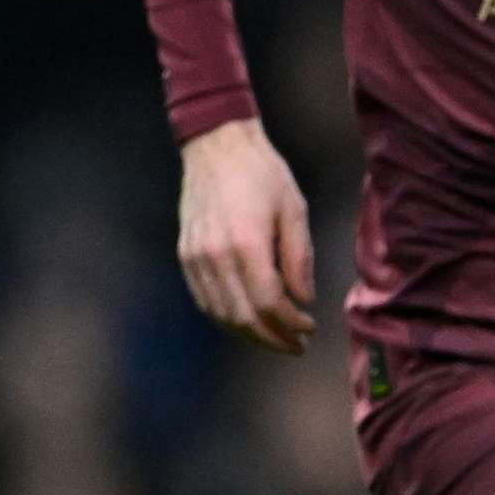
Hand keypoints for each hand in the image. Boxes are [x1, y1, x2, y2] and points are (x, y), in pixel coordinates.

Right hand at [178, 116, 316, 351]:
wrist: (217, 148)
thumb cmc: (264, 175)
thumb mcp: (295, 211)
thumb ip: (299, 259)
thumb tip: (304, 301)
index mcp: (246, 243)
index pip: (267, 302)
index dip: (289, 324)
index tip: (309, 328)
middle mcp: (214, 255)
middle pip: (242, 317)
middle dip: (272, 338)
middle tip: (297, 346)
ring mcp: (194, 258)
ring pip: (220, 314)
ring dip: (249, 334)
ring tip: (276, 339)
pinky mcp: (185, 255)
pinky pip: (204, 300)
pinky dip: (227, 318)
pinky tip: (249, 321)